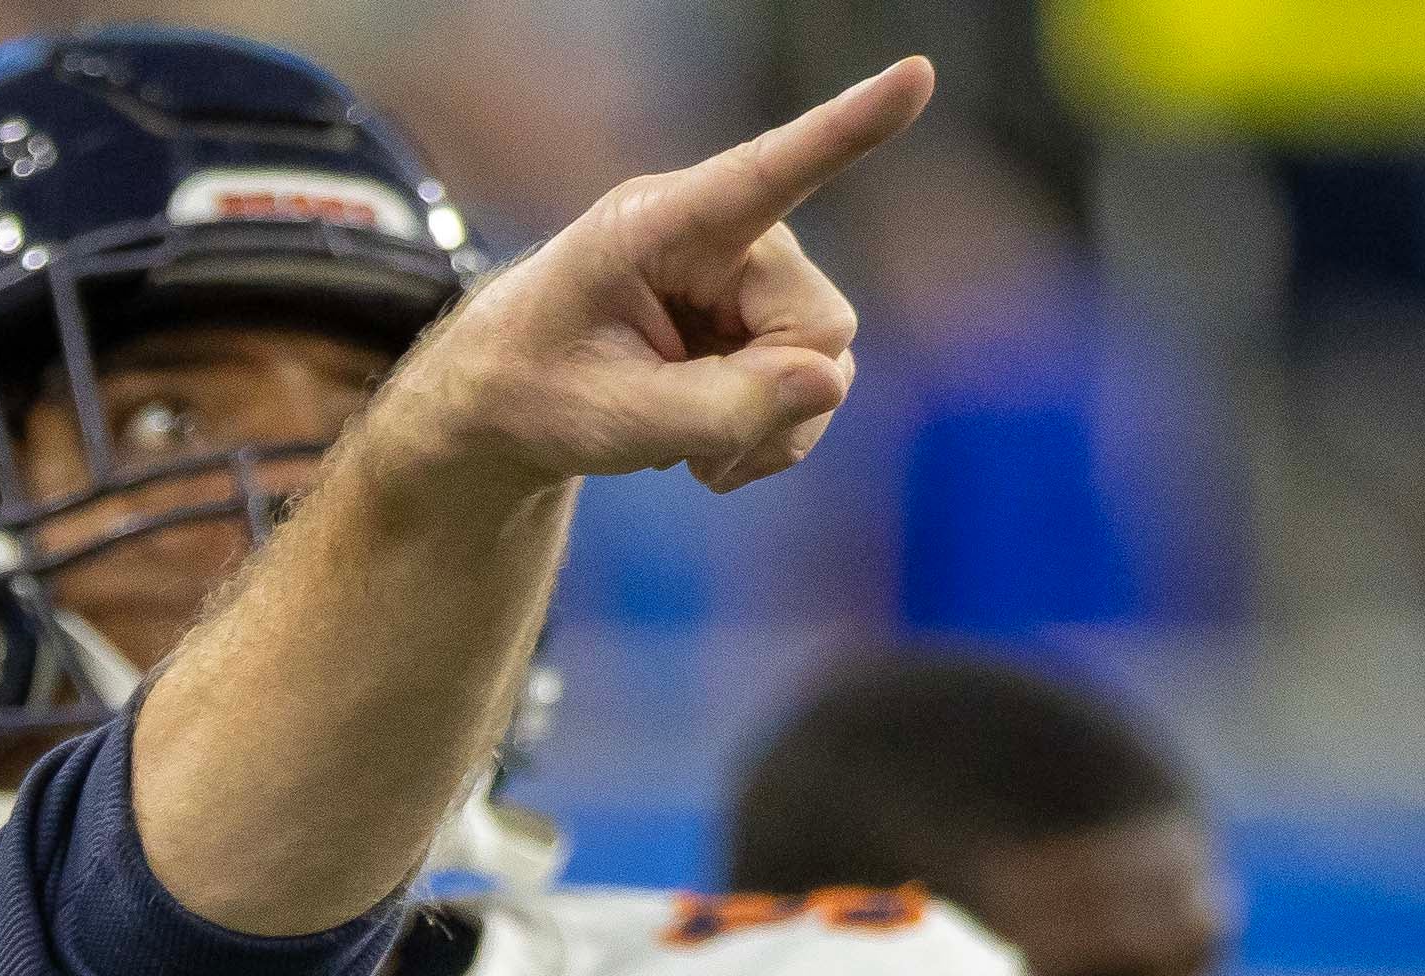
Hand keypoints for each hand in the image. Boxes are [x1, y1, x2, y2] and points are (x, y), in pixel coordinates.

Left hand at [374, 61, 930, 501]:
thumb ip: (718, 408)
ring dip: (767, 427)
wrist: (509, 405)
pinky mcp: (765, 321)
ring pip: (825, 362)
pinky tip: (707, 445)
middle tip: (688, 445)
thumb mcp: (608, 419)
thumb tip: (831, 380)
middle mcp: (724, 236)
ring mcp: (753, 279)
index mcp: (659, 224)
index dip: (845, 130)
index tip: (915, 75)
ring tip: (685, 450)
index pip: (765, 172)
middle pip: (817, 322)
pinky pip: (813, 388)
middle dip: (768, 398)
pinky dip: (770, 433)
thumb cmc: (535, 392)